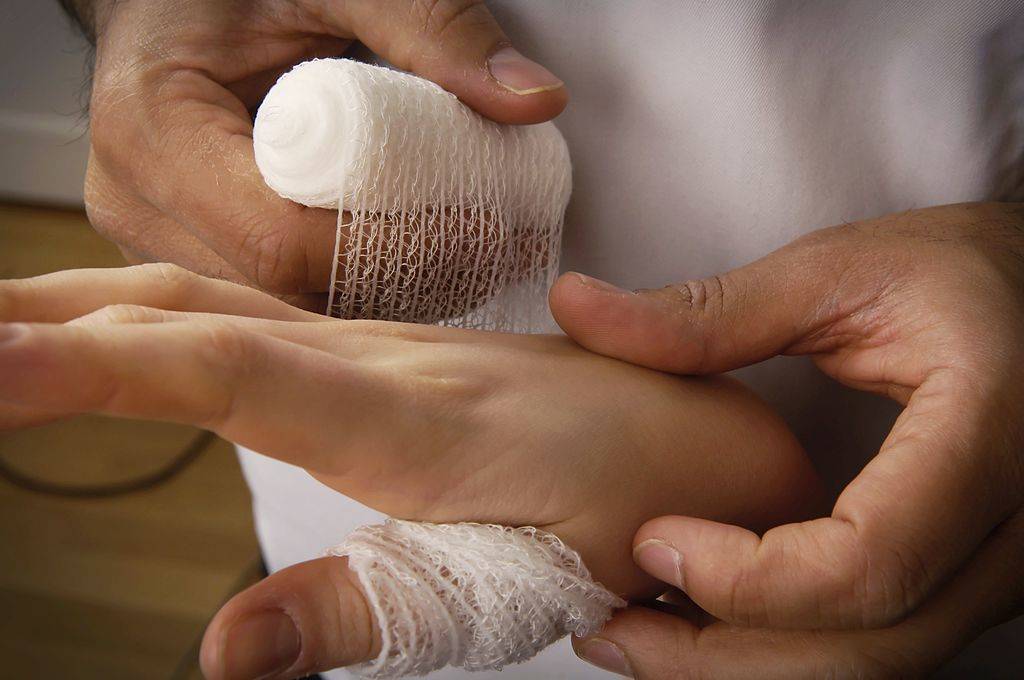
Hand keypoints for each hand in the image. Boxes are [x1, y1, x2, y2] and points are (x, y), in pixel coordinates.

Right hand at [0, 264, 817, 678]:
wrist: (710, 438)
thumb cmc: (632, 505)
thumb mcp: (510, 578)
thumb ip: (362, 607)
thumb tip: (220, 653)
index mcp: (406, 413)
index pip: (218, 368)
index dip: (92, 363)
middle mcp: (383, 362)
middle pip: (195, 313)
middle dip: (62, 317)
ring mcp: (388, 352)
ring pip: (221, 306)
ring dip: (104, 308)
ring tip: (13, 330)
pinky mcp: (396, 361)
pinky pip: (262, 324)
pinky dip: (173, 321)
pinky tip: (137, 335)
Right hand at [77, 0, 566, 306]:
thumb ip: (431, 25)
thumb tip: (533, 99)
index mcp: (153, 131)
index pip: (281, 245)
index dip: (392, 250)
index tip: (479, 227)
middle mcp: (140, 203)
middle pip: (287, 293)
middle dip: (399, 280)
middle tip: (489, 246)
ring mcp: (157, 238)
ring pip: (286, 310)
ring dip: (382, 294)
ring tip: (461, 252)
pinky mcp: (189, 251)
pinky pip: (277, 299)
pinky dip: (350, 289)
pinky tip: (408, 261)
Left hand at [549, 202, 1023, 675]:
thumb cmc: (958, 271)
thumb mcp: (838, 272)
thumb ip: (708, 311)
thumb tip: (574, 305)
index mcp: (986, 438)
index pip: (869, 563)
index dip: (749, 579)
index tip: (652, 542)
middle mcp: (1016, 528)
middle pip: (868, 645)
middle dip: (723, 653)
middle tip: (609, 628)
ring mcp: (1004, 567)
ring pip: (875, 664)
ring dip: (747, 664)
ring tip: (639, 633)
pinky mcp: (972, 578)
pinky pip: (880, 641)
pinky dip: (788, 645)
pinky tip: (708, 618)